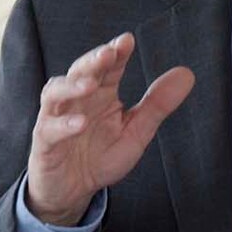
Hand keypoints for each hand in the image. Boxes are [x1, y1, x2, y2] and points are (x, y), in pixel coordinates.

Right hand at [25, 33, 194, 225]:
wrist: (74, 190)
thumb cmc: (101, 156)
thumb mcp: (137, 131)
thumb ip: (158, 104)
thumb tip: (187, 73)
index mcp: (101, 93)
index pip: (108, 67)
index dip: (116, 53)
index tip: (127, 40)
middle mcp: (77, 100)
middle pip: (80, 72)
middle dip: (93, 61)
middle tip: (109, 52)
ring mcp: (56, 119)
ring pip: (56, 93)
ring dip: (72, 86)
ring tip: (91, 85)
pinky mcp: (45, 142)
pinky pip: (50, 129)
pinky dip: (63, 124)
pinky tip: (79, 123)